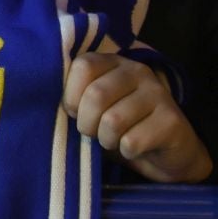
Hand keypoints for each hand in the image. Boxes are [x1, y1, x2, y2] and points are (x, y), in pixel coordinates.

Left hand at [63, 53, 211, 181]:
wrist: (167, 155)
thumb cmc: (121, 129)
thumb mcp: (93, 110)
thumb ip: (75, 97)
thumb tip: (45, 97)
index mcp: (114, 63)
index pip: (83, 66)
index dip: (72, 95)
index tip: (76, 112)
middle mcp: (138, 71)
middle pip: (96, 95)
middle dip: (87, 123)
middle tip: (95, 132)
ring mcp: (158, 94)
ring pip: (113, 121)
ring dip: (107, 139)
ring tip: (115, 139)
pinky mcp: (172, 121)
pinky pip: (132, 141)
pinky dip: (126, 152)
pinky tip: (135, 148)